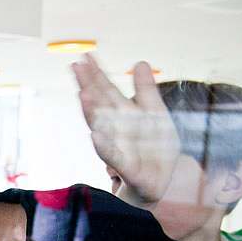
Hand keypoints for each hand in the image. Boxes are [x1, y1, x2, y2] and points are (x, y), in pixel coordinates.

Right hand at [72, 55, 180, 207]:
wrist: (166, 185)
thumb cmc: (157, 151)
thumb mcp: (157, 116)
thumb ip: (146, 90)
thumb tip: (140, 62)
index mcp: (123, 116)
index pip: (107, 91)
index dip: (97, 74)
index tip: (85, 56)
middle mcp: (116, 131)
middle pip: (101, 106)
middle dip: (89, 87)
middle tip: (76, 67)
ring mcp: (119, 149)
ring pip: (102, 129)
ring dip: (92, 113)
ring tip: (83, 94)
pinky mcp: (128, 170)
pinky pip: (114, 157)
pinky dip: (104, 147)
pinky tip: (95, 135)